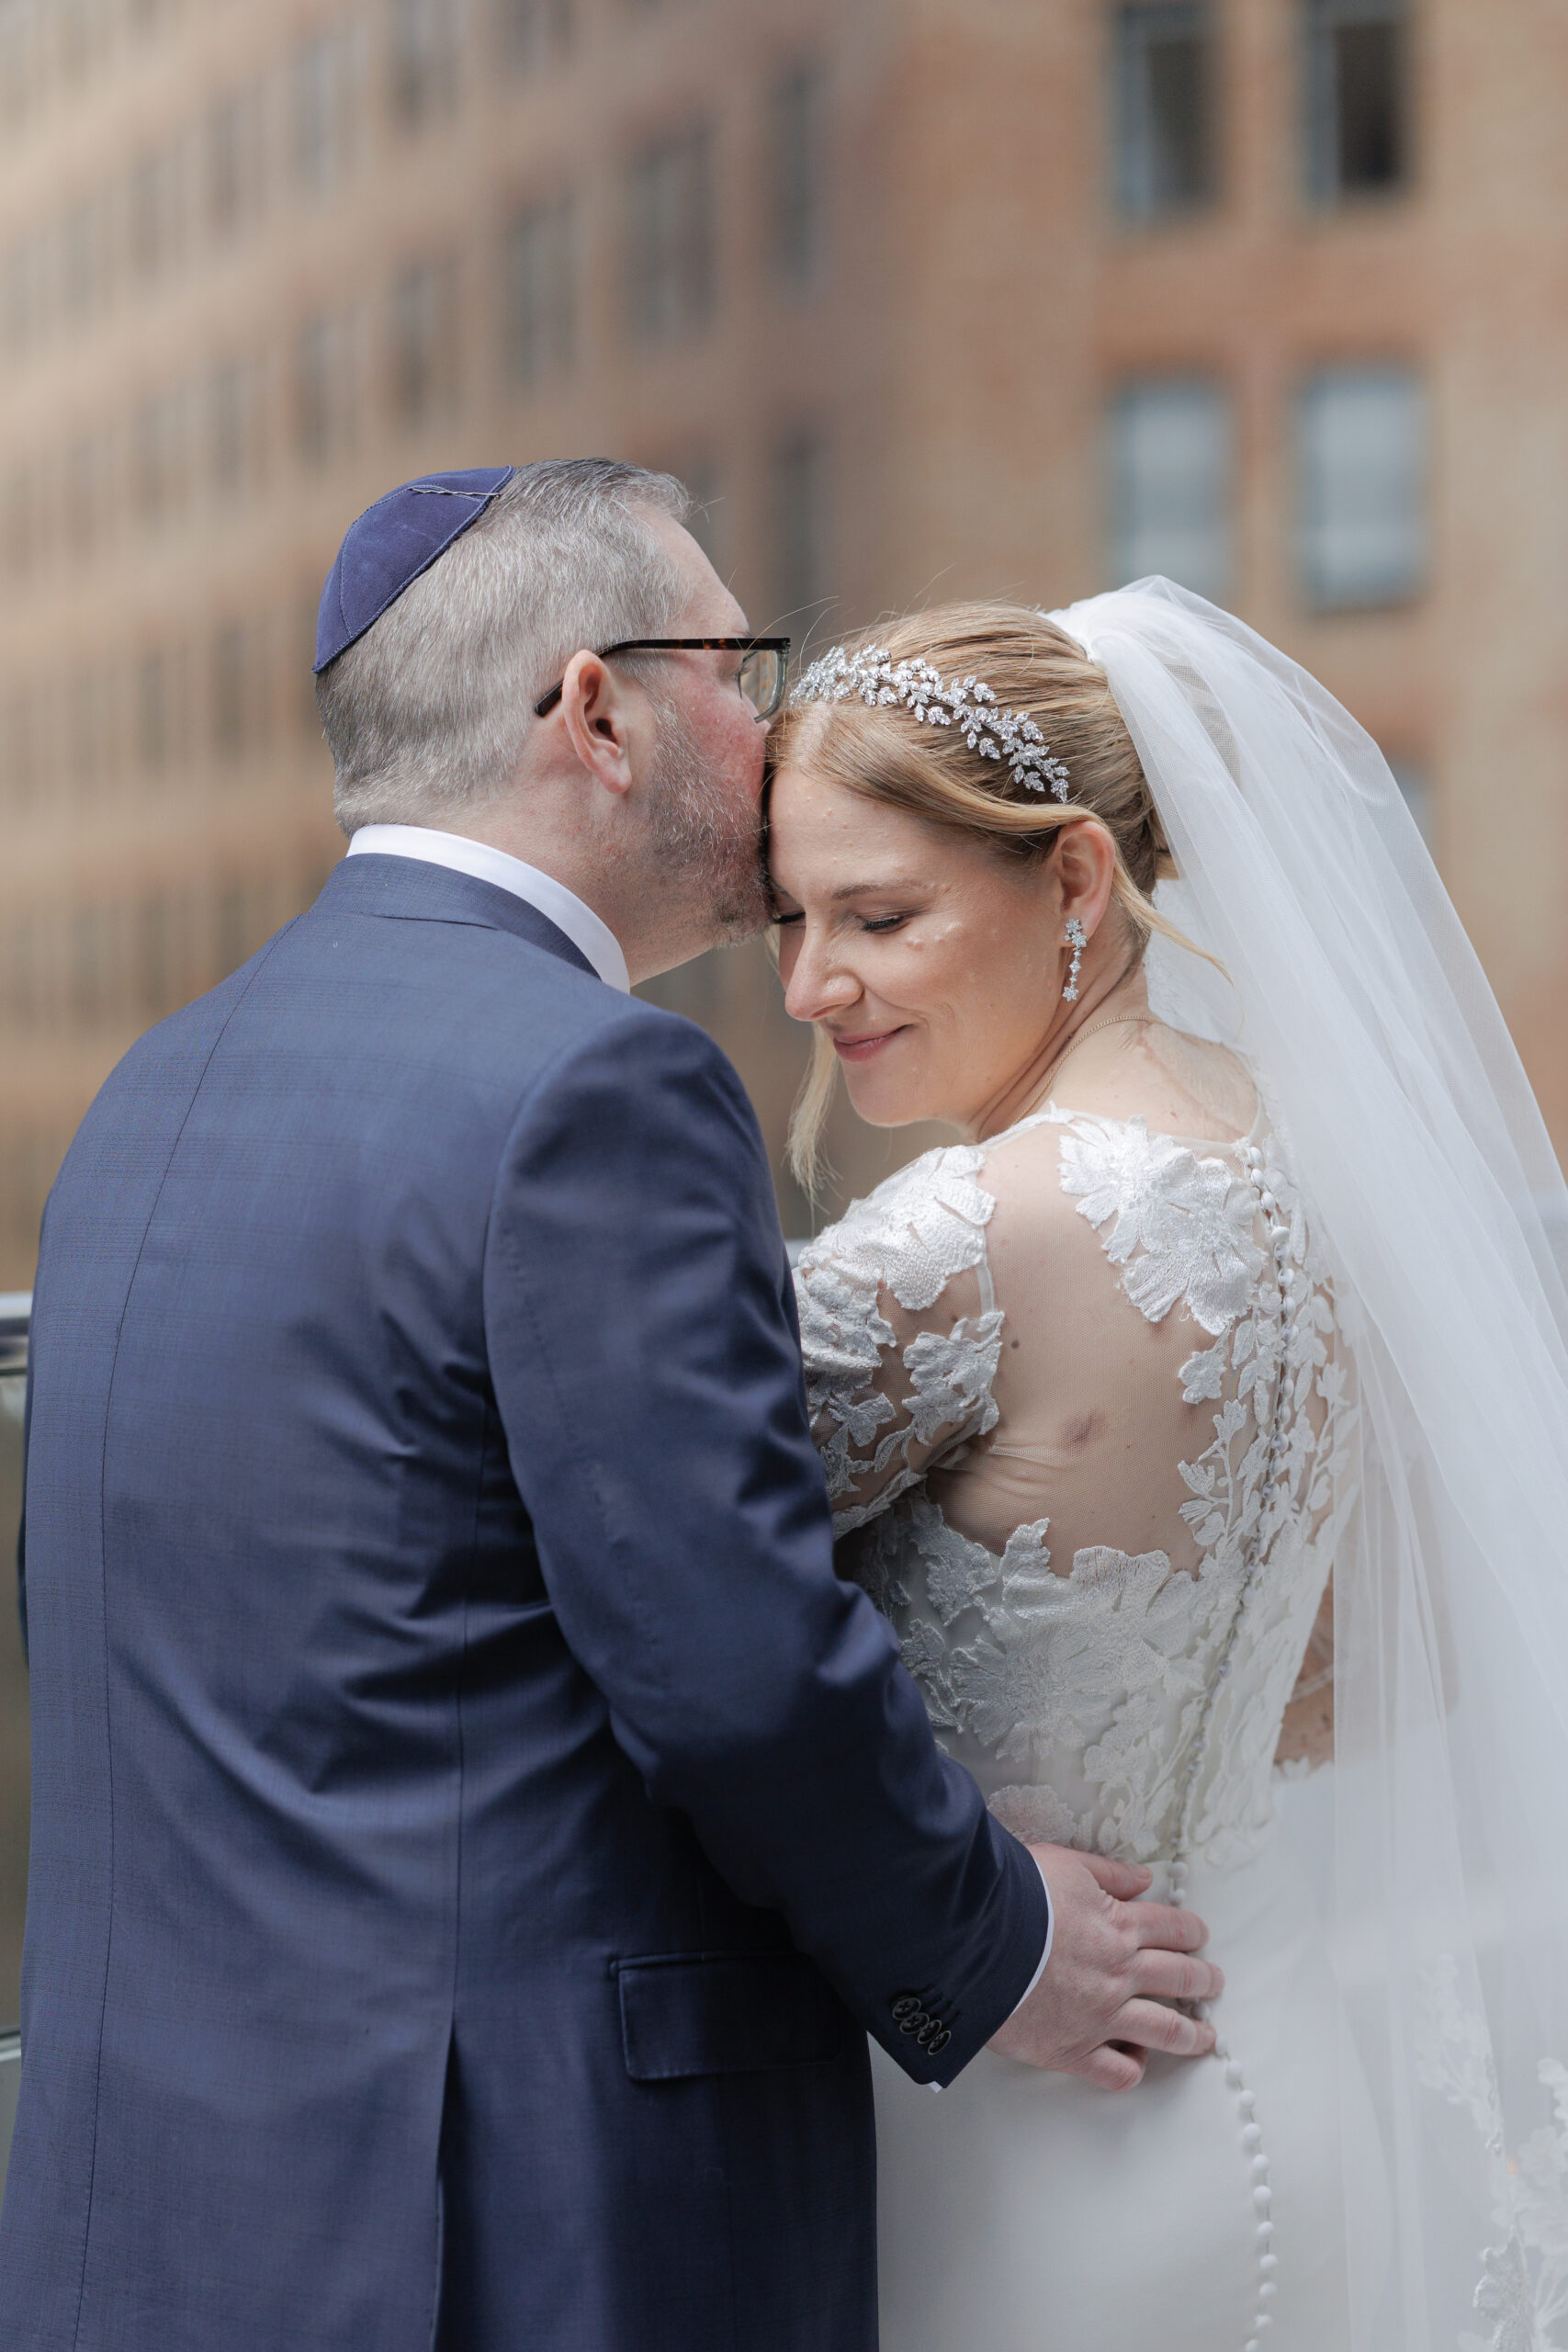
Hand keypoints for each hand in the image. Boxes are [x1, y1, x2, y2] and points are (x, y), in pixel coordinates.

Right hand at [986, 1844, 1223, 2091]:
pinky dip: (1132, 2068)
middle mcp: (1120, 1973)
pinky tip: (1136, 2061)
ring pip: (1165, 2030)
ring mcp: (1101, 2016)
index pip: (1172, 1929)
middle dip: (1203, 1980)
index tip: (1199, 1938)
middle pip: (1179, 1978)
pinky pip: (1117, 2072)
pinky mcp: (1073, 2051)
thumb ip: (1107, 1871)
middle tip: (1213, 1983)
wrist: (973, 1940)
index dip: (1191, 1933)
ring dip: (1191, 2034)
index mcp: (1119, 1926)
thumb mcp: (1063, 1864)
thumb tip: (1141, 1878)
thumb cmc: (1012, 1896)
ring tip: (1205, 2038)